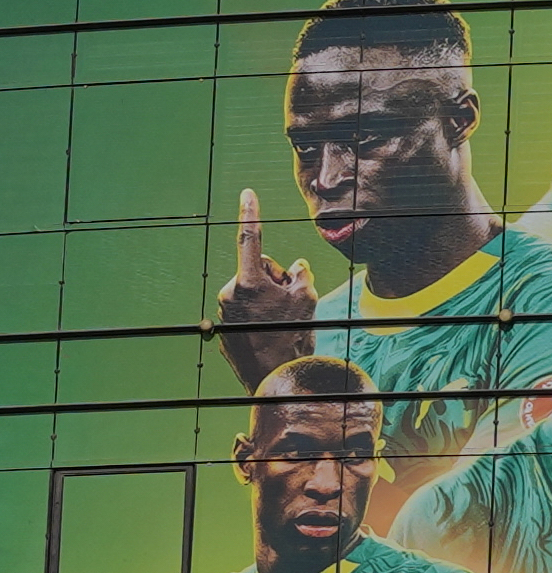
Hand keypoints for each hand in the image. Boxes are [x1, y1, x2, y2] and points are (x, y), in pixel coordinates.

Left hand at [219, 190, 317, 330]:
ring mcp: (223, 310)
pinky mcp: (223, 326)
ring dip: (268, 298)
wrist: (276, 379)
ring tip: (282, 323)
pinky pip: (245, 309)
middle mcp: (229, 292)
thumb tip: (295, 267)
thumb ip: (300, 275)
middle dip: (275, 280)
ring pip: (251, 290)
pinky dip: (259, 315)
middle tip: (291, 303)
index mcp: (248, 282)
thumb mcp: (307, 300)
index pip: (250, 239)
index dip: (251, 214)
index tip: (247, 194)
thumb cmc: (293, 338)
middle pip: (258, 270)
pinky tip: (271, 333)